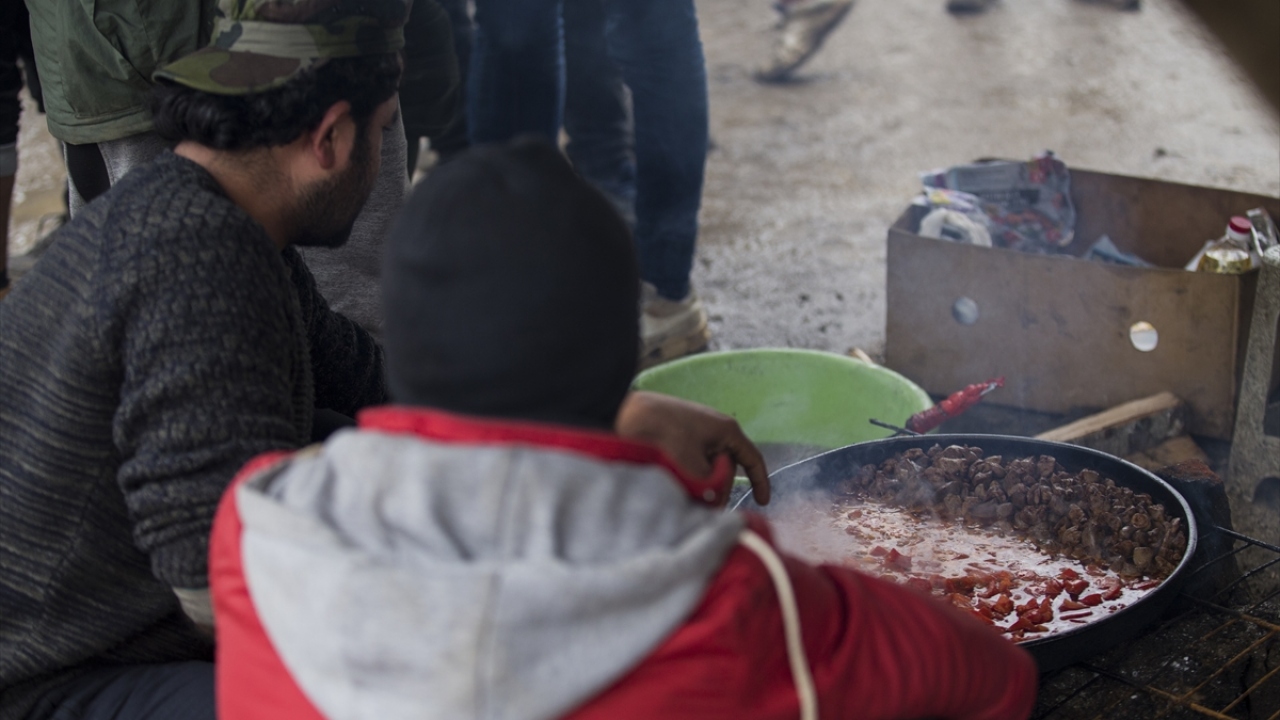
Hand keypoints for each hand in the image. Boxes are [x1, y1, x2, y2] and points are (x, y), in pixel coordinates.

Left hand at [615, 391, 769, 505]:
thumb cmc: (664, 436)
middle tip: (701, 501)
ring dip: (699, 479)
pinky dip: (686, 471)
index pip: (753, 459)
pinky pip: (691, 459)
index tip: (762, 502)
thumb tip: (714, 500)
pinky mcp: (679, 433)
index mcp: (727, 430)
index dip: (760, 482)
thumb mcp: (694, 468)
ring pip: (707, 465)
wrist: (627, 414)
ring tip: (679, 485)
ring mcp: (697, 429)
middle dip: (717, 485)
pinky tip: (670, 475)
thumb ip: (711, 487)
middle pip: (727, 467)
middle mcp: (715, 428)